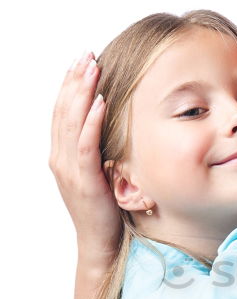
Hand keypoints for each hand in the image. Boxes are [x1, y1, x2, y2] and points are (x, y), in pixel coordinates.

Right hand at [49, 53, 121, 263]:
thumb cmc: (106, 210)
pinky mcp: (84, 182)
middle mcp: (60, 160)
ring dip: (83, 93)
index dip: (70, 85)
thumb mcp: (100, 173)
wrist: (102, 244)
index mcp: (62, 156)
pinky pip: (86, 146)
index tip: (81, 61)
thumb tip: (114, 125)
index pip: (62, 112)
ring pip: (72, 123)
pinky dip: (92, 122)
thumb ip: (99, 150)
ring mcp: (69, 171)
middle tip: (86, 55)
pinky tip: (100, 103)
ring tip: (93, 69)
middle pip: (64, 111)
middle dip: (75, 80)